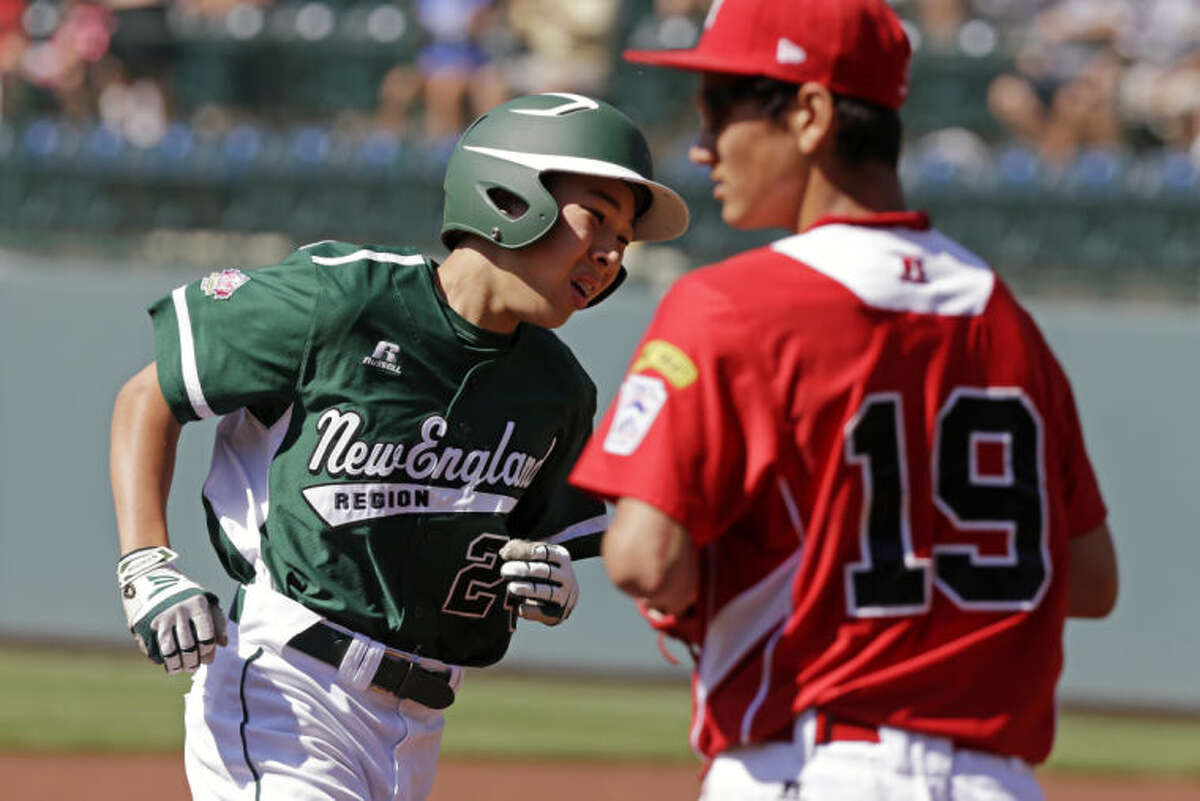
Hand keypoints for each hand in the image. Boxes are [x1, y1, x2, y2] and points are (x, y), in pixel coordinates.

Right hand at [117, 546, 227, 673]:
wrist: (149, 576)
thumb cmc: (183, 592)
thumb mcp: (204, 599)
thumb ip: (217, 620)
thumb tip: (222, 644)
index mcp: (197, 605)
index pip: (206, 637)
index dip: (207, 650)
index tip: (206, 655)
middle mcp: (179, 611)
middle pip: (188, 647)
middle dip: (192, 662)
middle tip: (193, 667)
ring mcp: (160, 618)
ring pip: (170, 651)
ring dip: (175, 664)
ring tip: (179, 668)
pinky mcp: (144, 625)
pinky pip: (153, 649)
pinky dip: (160, 659)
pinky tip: (166, 662)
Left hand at [499, 540, 578, 625]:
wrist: (555, 596)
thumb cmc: (537, 570)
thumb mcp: (530, 555)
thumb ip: (518, 550)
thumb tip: (504, 553)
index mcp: (561, 557)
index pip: (547, 552)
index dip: (527, 552)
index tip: (508, 554)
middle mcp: (566, 576)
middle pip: (546, 572)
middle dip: (524, 571)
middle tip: (504, 570)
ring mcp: (564, 595)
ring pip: (547, 592)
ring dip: (528, 590)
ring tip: (511, 588)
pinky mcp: (558, 613)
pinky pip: (546, 612)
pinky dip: (532, 610)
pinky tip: (518, 608)